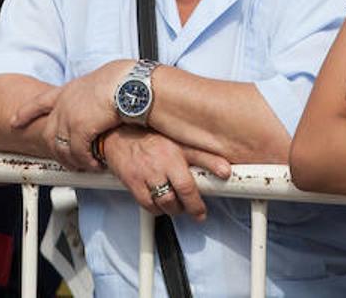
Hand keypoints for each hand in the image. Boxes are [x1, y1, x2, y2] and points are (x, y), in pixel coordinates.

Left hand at [11, 62, 126, 171]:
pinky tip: (95, 165)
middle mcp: (64, 104)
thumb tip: (99, 106)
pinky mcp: (79, 129)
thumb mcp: (99, 84)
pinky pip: (78, 153)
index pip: (39, 102)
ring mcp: (69, 117)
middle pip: (49, 134)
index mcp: (68, 90)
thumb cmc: (123, 82)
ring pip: (62, 148)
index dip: (25, 113)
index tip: (15, 121)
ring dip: (74, 161)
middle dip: (57, 152)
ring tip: (86, 166)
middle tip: (69, 162)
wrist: (130, 83)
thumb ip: (91, 97)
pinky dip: (87, 163)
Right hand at [103, 127, 229, 220]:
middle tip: (195, 211)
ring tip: (177, 205)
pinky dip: (156, 208)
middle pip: (177, 196)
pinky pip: (147, 205)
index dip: (197, 203)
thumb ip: (204, 157)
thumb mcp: (181, 142)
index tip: (202, 211)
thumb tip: (225, 170)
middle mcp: (159, 165)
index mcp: (174, 153)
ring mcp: (145, 175)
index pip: (189, 184)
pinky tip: (160, 203)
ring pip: (163, 203)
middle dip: (188, 208)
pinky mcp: (132, 183)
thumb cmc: (152, 137)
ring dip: (172, 209)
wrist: (119, 134)